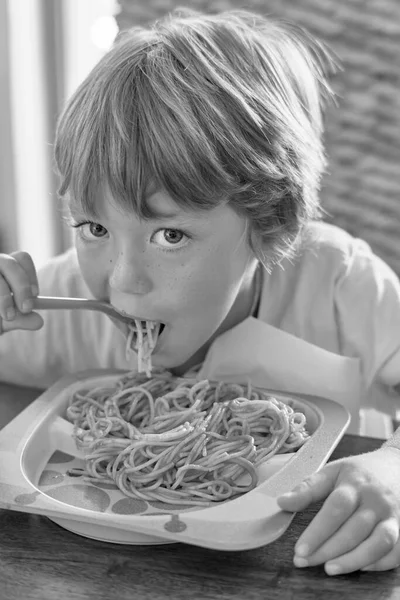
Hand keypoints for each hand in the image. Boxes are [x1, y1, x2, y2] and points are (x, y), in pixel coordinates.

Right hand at [0, 251, 42, 333]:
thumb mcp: (5, 322)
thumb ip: (21, 320)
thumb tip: (39, 321)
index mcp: (5, 268)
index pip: (22, 259)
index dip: (30, 275)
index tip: (36, 296)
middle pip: (9, 263)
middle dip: (21, 286)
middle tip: (26, 309)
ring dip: (4, 298)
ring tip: (7, 317)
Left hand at [277, 447, 399, 574]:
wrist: (398, 466)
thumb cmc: (360, 472)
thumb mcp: (333, 471)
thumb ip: (308, 488)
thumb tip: (281, 502)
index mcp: (355, 482)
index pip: (336, 508)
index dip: (317, 531)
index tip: (300, 549)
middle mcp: (376, 500)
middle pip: (353, 529)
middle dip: (327, 549)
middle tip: (305, 562)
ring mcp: (394, 516)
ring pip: (378, 543)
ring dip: (353, 560)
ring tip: (329, 569)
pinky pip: (395, 552)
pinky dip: (378, 563)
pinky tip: (358, 567)